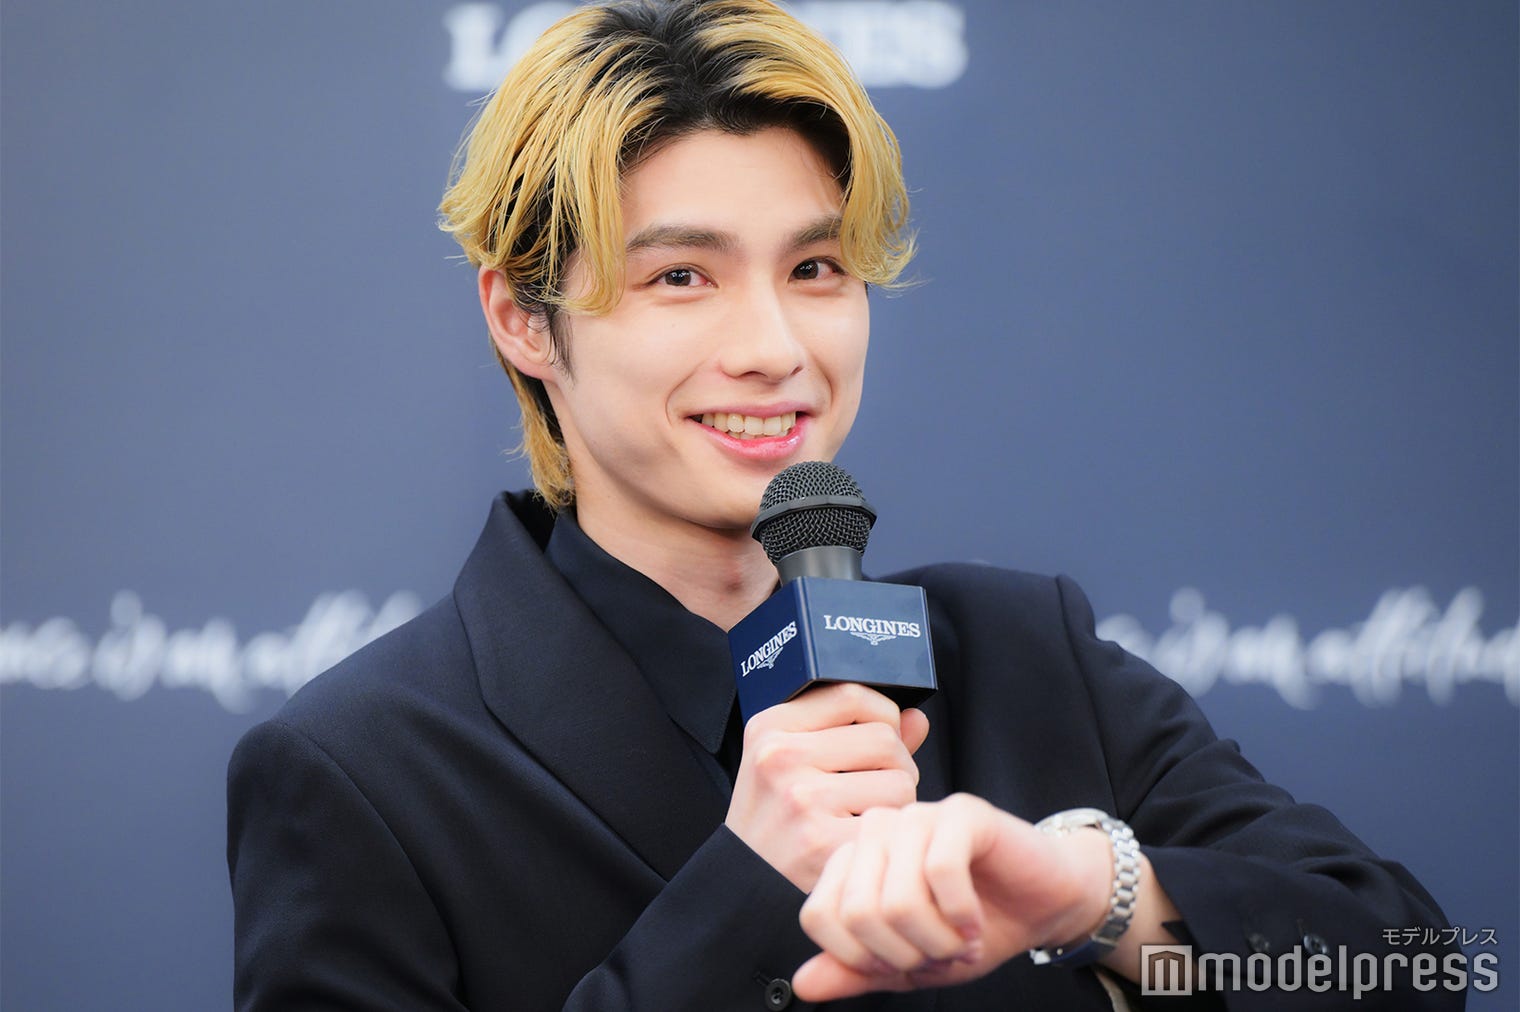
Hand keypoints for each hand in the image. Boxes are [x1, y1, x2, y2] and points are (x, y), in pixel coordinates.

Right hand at [725, 683, 930, 891]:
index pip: (853, 696)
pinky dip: (888, 834)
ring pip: (900, 782)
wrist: (742, 881)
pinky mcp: (822, 842)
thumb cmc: (774, 819)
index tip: (882, 736)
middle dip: (896, 765)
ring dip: (897, 803)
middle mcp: (781, 757)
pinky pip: (892, 823)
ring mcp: (801, 799)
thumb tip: (915, 718)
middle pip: (886, 739)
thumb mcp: (791, 762)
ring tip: (866, 815)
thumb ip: (853, 733)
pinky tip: (862, 841)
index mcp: (770, 727)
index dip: (883, 715)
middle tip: (875, 789)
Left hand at [792, 794, 1113, 1000]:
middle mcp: (875, 831)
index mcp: (851, 861)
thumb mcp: (907, 965)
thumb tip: (802, 985)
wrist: (1040, 907)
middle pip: (858, 912)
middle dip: (906, 954)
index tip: (905, 962)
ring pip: (896, 898)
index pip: (819, 916)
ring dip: (936, 940)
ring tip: (961, 941)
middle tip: (941, 953)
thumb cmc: (970, 930)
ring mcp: (916, 815)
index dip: (863, 958)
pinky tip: (975, 922)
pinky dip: (961, 915)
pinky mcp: (960, 812)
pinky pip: (940, 871)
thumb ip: (855, 971)